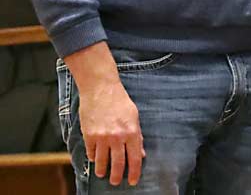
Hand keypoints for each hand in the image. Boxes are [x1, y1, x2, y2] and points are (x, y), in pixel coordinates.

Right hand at [64, 43, 144, 185]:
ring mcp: (102, 137)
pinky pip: (91, 153)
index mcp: (132, 132)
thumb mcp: (134, 117)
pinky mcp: (89, 135)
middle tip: (116, 182)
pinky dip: (94, 158)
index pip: (134, 159)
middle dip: (117, 176)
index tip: (132, 181)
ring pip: (102, 162)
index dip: (134, 173)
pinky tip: (95, 159)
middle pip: (118, 164)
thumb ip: (137, 136)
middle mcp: (117, 137)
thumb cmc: (120, 101)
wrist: (100, 89)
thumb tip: (140, 154)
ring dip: (103, 170)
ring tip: (103, 173)